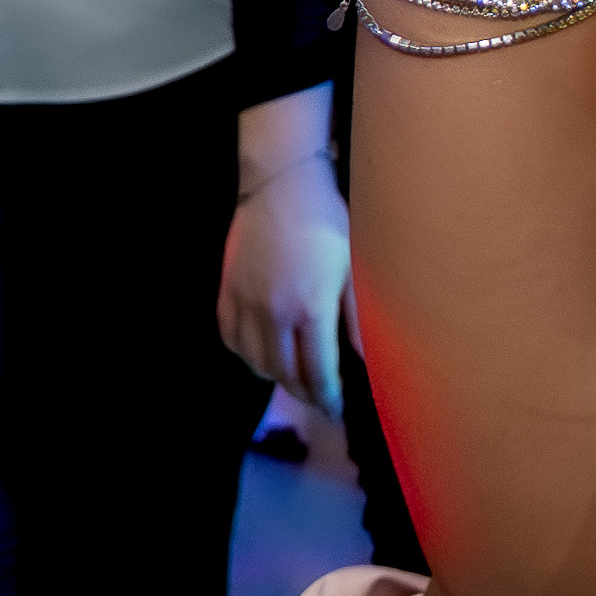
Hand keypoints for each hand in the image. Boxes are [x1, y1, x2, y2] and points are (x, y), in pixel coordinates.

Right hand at [220, 148, 349, 400]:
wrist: (281, 185)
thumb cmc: (328, 223)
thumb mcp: (353, 269)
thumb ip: (358, 319)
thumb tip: (369, 361)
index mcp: (309, 311)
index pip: (318, 373)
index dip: (328, 398)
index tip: (337, 410)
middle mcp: (272, 315)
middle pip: (285, 374)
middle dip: (305, 393)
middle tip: (320, 400)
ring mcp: (244, 304)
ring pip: (256, 362)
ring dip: (277, 377)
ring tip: (295, 378)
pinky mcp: (226, 292)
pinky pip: (231, 339)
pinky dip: (246, 354)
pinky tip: (262, 353)